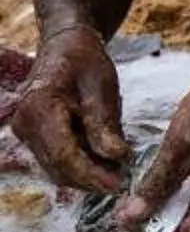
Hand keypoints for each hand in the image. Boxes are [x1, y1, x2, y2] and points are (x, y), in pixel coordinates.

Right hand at [11, 25, 128, 192]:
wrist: (64, 45)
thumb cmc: (84, 59)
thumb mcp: (102, 85)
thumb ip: (105, 123)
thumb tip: (117, 157)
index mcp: (38, 106)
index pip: (62, 152)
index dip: (90, 173)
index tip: (117, 185)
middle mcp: (25, 124)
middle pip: (58, 166)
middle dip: (91, 179)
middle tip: (123, 184)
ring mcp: (27, 134)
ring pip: (57, 168)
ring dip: (87, 176)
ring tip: (118, 174)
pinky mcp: (35, 139)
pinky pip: (57, 161)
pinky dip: (81, 166)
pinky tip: (104, 164)